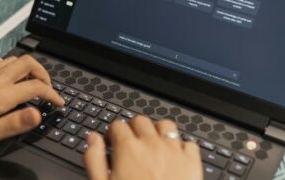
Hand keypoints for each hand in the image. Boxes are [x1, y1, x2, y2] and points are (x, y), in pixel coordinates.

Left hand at [0, 53, 63, 149]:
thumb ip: (14, 124)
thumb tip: (37, 114)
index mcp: (0, 95)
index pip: (36, 87)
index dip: (53, 94)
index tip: (58, 103)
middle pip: (29, 63)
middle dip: (45, 74)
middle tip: (48, 88)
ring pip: (14, 59)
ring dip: (29, 68)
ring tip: (32, 82)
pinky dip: (7, 63)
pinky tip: (5, 73)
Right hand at [84, 116, 202, 179]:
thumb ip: (94, 159)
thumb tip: (92, 139)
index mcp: (128, 149)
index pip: (117, 125)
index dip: (112, 133)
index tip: (112, 142)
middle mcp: (151, 144)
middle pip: (140, 121)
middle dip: (133, 129)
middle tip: (130, 143)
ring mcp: (174, 151)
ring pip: (165, 125)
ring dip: (157, 131)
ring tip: (153, 144)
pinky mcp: (192, 162)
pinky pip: (188, 143)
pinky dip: (181, 146)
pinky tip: (174, 157)